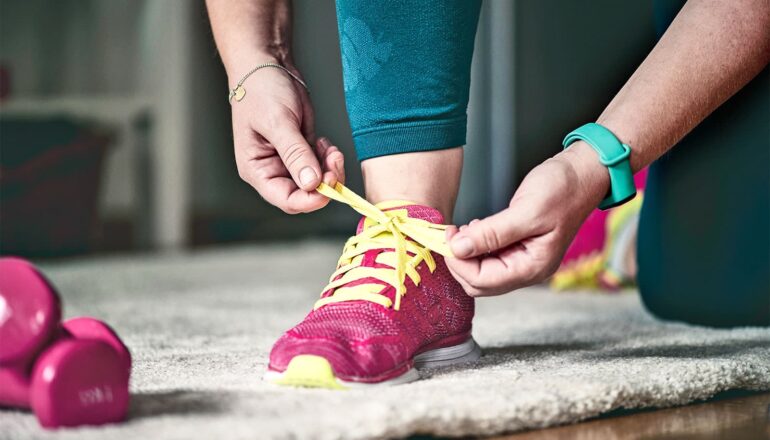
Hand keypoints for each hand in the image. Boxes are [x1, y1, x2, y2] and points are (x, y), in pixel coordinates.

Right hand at [230, 62, 344, 213]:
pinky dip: (329, 159)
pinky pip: (321, 166)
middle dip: (325, 181)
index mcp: (258, 170)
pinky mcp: (302, 151)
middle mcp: (273, 171)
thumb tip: (312, 183)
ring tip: (331, 148)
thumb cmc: (261, 91)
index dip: (310, 199)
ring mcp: (289, 162)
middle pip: (306, 194)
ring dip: (330, 169)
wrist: (267, 66)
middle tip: (335, 161)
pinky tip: (325, 142)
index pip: (286, 200)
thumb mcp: (278, 122)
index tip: (329, 186)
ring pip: (317, 182)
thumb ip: (296, 154)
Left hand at [445, 142, 609, 295]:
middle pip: (479, 283)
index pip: (483, 281)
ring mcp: (523, 259)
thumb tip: (458, 249)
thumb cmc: (564, 189)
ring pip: (481, 272)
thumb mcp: (526, 211)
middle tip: (451, 233)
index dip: (459, 262)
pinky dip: (476, 245)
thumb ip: (492, 233)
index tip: (448, 237)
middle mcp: (528, 269)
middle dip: (460, 261)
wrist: (584, 172)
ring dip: (466, 254)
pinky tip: (475, 228)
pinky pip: (489, 257)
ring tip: (462, 229)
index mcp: (534, 267)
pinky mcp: (518, 247)